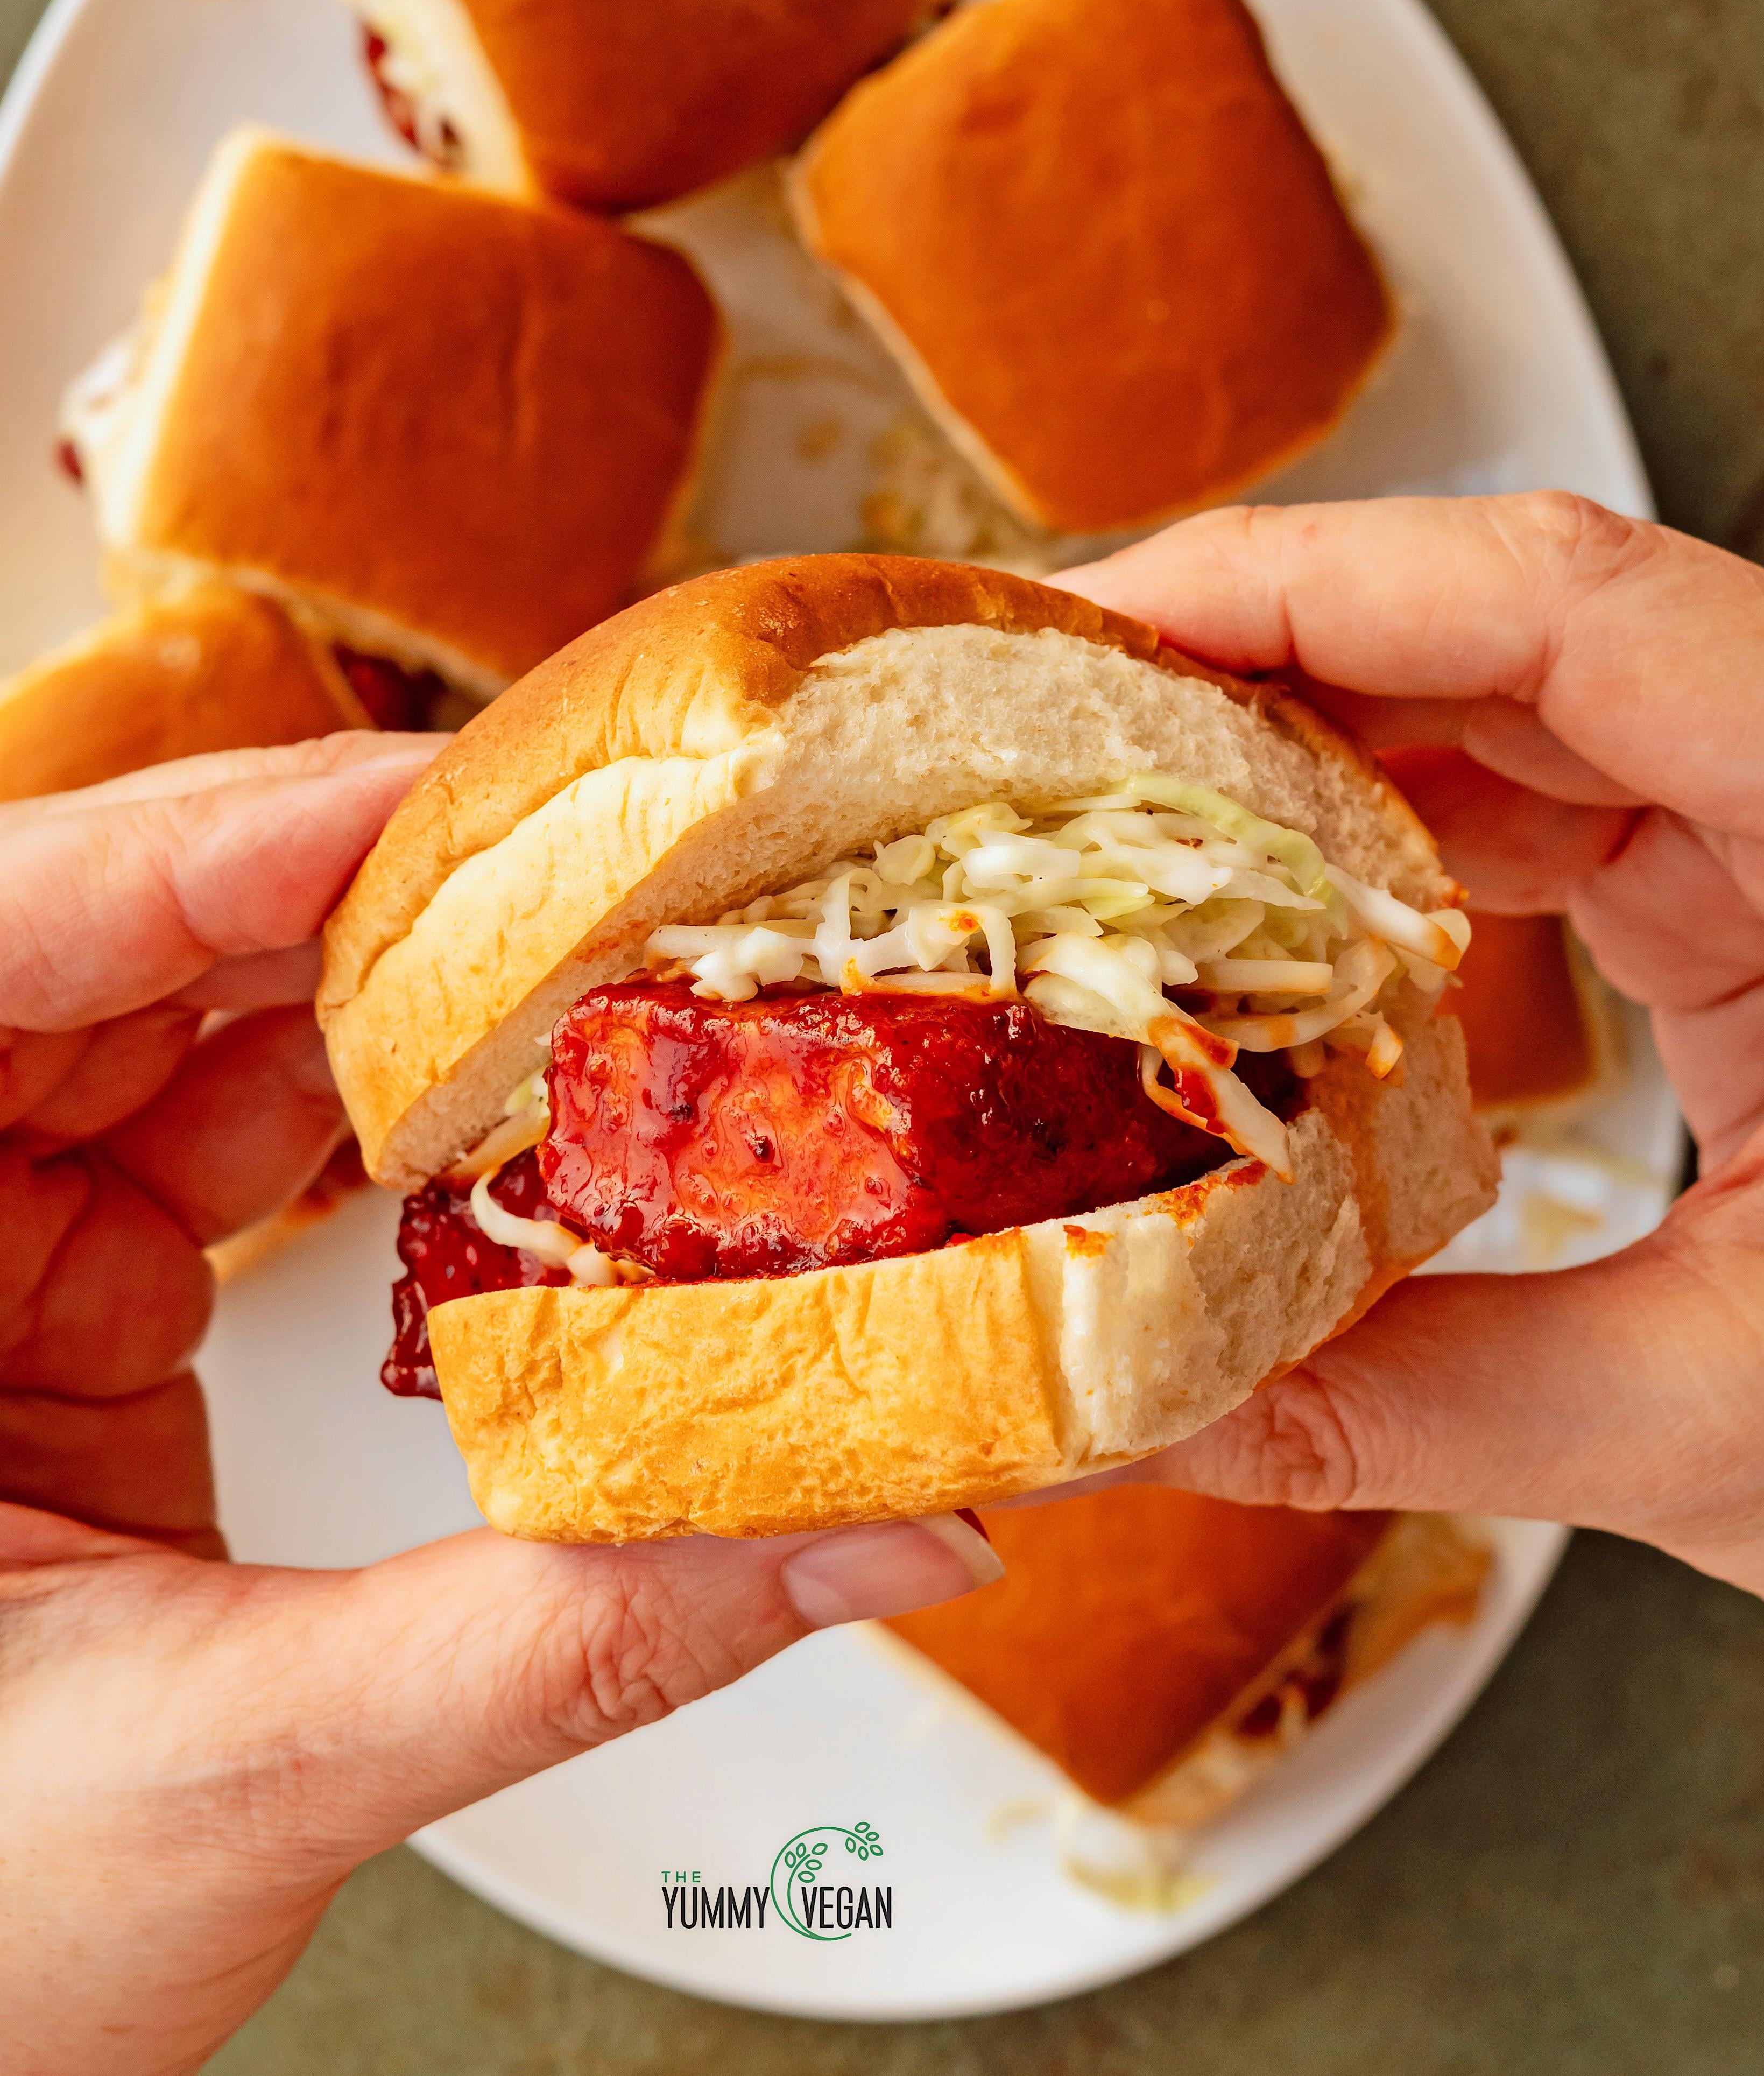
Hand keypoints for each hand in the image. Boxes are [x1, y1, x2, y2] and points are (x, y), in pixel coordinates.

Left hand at [0, 735, 994, 2075]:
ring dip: (363, 996)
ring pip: (165, 1028)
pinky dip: (358, 1110)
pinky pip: (206, 1135)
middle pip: (98, 955)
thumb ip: (570, 1637)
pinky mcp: (62, 1304)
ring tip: (558, 958)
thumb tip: (873, 1526)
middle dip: (322, 897)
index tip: (409, 802)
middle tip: (549, 857)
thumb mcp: (242, 1771)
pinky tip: (490, 1104)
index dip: (194, 846)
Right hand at [1056, 493, 1763, 1619]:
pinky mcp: (1757, 909)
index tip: (1107, 620)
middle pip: (1522, 627)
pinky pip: (1546, 816)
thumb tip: (1136, 1411)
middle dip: (1264, 651)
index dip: (1321, 576)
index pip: (1582, 604)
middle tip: (1045, 719)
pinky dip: (1388, 849)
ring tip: (1113, 809)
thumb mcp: (1747, 1431)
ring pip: (1522, 709)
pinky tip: (1261, 913)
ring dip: (1310, 748)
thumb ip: (1431, 1403)